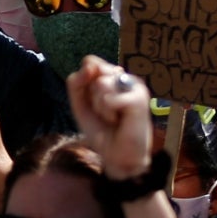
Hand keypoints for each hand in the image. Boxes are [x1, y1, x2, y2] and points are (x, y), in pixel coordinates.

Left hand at [67, 56, 153, 180]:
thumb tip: (89, 65)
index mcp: (113, 75)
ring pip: (101, 84)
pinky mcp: (140, 98)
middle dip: (91, 96)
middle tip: (105, 111)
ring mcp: (135, 86)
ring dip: (100, 106)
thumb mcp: (80, 104)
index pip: (90, 62)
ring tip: (113, 117)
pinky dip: (109, 113)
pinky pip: (109, 99)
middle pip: (95, 71)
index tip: (93, 102)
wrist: (117, 155)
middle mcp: (126, 77)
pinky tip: (120, 120)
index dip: (84, 82)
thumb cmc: (101, 129)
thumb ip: (76, 82)